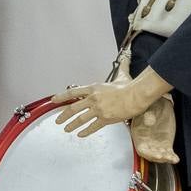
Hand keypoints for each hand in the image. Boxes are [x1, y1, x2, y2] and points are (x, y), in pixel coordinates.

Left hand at [51, 67, 172, 138]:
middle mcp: (93, 99)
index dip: (61, 97)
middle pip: (73, 108)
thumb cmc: (129, 86)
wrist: (137, 96)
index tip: (54, 100)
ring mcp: (98, 109)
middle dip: (63, 116)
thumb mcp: (122, 74)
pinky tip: (80, 134)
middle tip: (58, 121)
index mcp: (93, 88)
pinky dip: (85, 132)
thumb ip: (121, 66)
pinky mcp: (106, 119)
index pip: (73, 92)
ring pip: (81, 119)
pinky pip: (93, 127)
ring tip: (67, 129)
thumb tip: (126, 56)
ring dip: (72, 125)